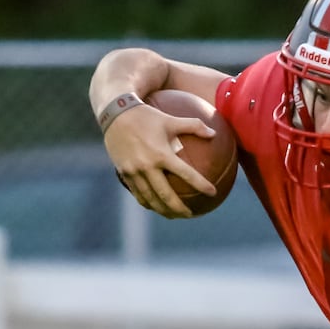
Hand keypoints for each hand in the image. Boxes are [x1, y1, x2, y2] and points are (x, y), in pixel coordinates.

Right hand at [103, 103, 215, 218]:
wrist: (115, 113)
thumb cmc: (147, 115)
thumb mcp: (171, 119)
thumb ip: (194, 126)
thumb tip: (214, 134)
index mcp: (162, 154)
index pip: (186, 174)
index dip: (201, 185)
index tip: (212, 193)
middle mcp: (147, 165)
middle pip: (165, 195)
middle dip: (179, 209)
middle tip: (190, 215)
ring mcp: (134, 171)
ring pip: (150, 198)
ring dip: (162, 210)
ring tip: (173, 215)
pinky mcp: (124, 172)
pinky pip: (137, 193)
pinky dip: (147, 202)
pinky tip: (154, 206)